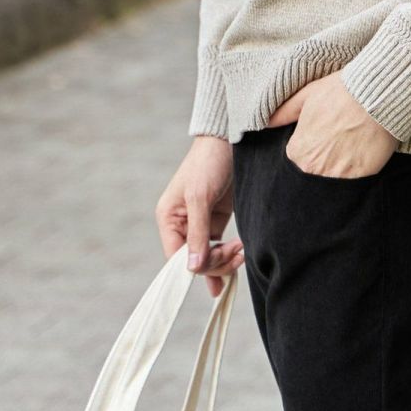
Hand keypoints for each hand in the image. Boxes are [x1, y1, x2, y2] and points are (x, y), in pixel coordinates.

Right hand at [155, 136, 245, 296]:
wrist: (230, 142)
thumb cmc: (208, 164)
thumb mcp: (200, 197)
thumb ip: (197, 233)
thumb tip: (193, 268)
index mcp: (169, 218)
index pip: (176, 257)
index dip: (196, 267)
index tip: (217, 266)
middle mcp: (181, 224)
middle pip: (194, 260)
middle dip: (215, 263)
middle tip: (237, 254)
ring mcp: (200, 223)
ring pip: (208, 257)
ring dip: (224, 262)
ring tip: (241, 253)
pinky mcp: (216, 221)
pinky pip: (218, 248)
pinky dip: (228, 256)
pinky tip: (239, 258)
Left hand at [269, 70, 399, 178]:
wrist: (375, 96)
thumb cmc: (340, 92)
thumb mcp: (307, 96)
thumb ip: (284, 113)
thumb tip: (266, 124)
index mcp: (297, 151)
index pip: (295, 164)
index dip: (308, 153)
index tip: (320, 144)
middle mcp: (312, 168)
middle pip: (312, 175)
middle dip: (320, 166)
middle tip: (335, 149)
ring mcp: (335, 176)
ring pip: (330, 184)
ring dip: (335, 172)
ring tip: (347, 154)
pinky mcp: (358, 179)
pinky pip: (351, 186)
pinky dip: (353, 176)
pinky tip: (359, 159)